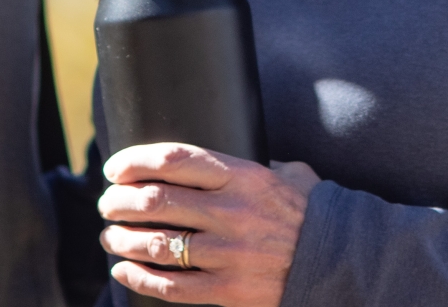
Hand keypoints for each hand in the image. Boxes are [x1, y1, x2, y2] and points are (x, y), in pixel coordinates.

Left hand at [98, 143, 319, 306]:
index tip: (115, 169)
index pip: (174, 160)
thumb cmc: (309, 215)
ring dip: (122, 239)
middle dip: (119, 202)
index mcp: (243, 176)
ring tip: (110, 236)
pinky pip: (172, 287)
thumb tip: (217, 158)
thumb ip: (255, 162)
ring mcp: (230, 254)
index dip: (135, 161)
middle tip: (107, 204)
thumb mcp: (288, 174)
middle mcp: (233, 212)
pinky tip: (124, 270)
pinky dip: (140, 278)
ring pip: (156, 244)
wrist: (339, 263)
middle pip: (155, 201)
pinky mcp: (229, 290)